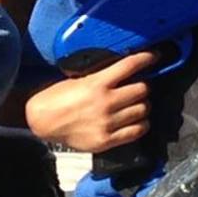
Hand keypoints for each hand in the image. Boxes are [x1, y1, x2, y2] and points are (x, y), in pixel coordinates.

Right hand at [24, 52, 157, 152]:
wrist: (43, 121)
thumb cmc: (58, 97)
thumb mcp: (79, 79)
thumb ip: (102, 77)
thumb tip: (124, 72)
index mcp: (98, 83)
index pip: (130, 65)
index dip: (147, 58)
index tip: (154, 56)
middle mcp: (106, 102)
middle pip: (142, 89)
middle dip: (144, 86)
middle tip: (139, 86)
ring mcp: (108, 122)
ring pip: (142, 110)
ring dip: (143, 105)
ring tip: (138, 104)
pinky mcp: (107, 140)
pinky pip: (136, 131)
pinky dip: (141, 124)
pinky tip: (137, 120)